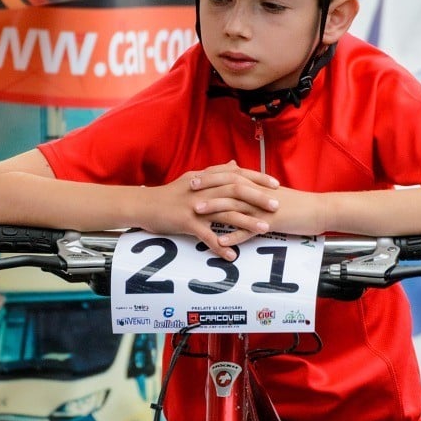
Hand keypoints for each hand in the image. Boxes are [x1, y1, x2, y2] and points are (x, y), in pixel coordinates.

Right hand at [139, 160, 280, 257]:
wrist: (143, 205)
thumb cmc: (169, 194)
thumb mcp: (192, 178)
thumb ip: (215, 172)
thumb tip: (234, 164)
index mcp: (206, 178)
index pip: (236, 174)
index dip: (257, 178)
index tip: (275, 184)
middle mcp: (202, 189)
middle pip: (235, 190)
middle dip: (258, 197)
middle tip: (277, 205)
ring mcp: (194, 206)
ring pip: (225, 213)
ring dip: (246, 221)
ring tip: (265, 229)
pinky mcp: (185, 222)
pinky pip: (206, 236)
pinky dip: (220, 247)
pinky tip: (232, 256)